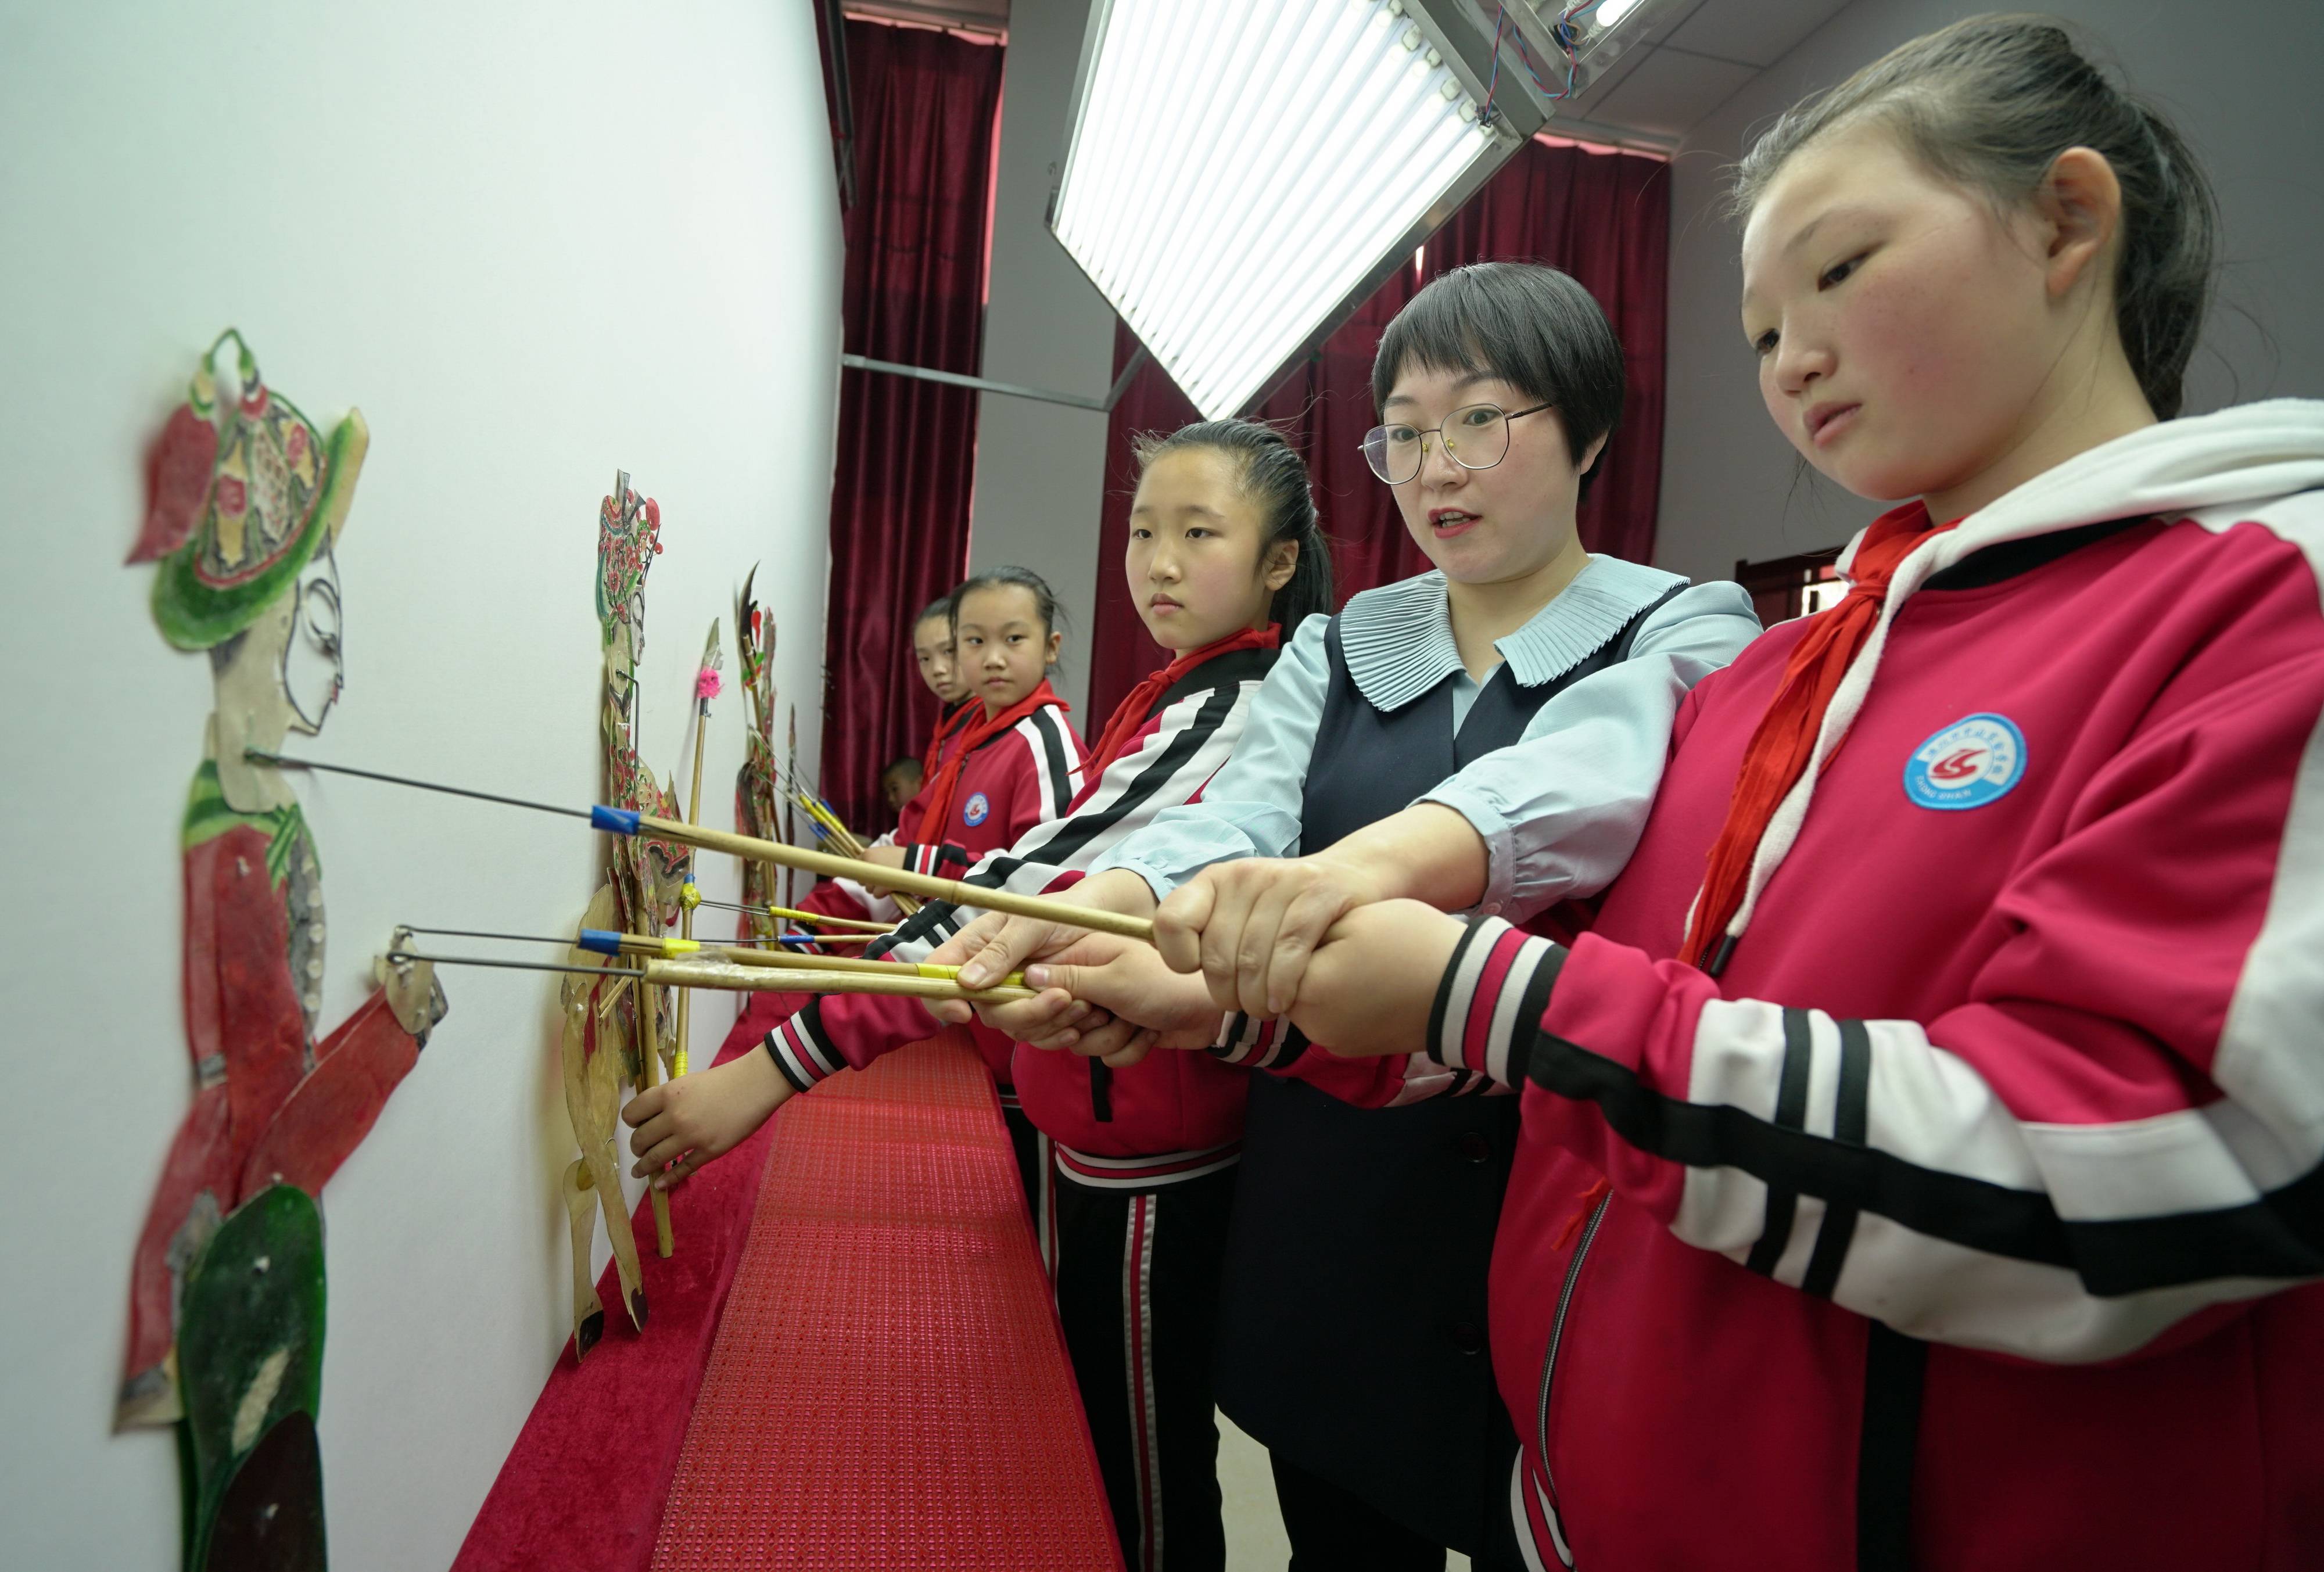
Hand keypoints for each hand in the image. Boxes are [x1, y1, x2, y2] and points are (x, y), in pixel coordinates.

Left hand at [623, 1047, 794, 1188]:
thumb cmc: (723, 1079)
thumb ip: (668, 1099)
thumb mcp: (687, 1082)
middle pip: (640, 1139)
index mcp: (668, 1094)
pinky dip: (667, 1180)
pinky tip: (659, 1184)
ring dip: (643, 1167)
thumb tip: (652, 1118)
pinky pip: (681, 1170)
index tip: (636, 1126)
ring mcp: (691, 1136)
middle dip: (637, 1147)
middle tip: (640, 1149)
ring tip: (639, 1171)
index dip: (631, 1122)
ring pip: (655, 1158)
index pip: (631, 1114)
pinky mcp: (708, 1151)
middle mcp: (674, 1116)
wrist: (755, 1085)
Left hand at [855, 842, 906, 895]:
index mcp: (867, 854)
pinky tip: (890, 888)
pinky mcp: (881, 888)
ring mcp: (873, 877)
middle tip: (881, 878)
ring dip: (876, 888)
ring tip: (888, 882)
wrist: (915, 862)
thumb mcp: (885, 851)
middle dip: (870, 880)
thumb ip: (874, 857)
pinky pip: (876, 894)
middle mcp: (867, 865)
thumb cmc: (901, 856)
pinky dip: (882, 893)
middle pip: (861, 878)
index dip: (863, 870)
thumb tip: (865, 865)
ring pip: (868, 888)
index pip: (856, 864)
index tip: (870, 872)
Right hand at [922, 869, 1158, 1020]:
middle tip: (1060, 996)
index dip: (940, 997)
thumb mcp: (1032, 923)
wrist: (1097, 924)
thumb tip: (967, 982)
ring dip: (1045, 1021)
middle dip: (1020, 1011)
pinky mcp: (1034, 1011)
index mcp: (974, 945)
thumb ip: (1001, 950)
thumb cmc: (1060, 913)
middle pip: (981, 1009)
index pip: (937, 975)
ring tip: (1081, 1002)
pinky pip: (1035, 1034)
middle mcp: (987, 974)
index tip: (964, 1012)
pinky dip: (1056, 1032)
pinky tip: (1078, 1023)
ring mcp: (1010, 995)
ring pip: (1010, 1026)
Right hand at [1002, 939, 1228, 1067]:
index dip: (1039, 1004)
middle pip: (1049, 1021)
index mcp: (1079, 955)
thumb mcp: (1117, 978)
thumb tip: (1028, 974)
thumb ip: (1070, 978)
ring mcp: (1100, 1008)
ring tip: (1137, 1020)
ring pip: (1077, 1043)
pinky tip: (1149, 1033)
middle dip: (1082, 1027)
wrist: (1211, 1012)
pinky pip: (1104, 1055)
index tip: (1070, 1008)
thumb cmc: (1167, 984)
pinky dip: (1129, 1049)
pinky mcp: (1116, 1032)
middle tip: (1106, 1013)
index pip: (1032, 983)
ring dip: (1112, 1038)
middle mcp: (1084, 981)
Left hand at [1155, 854, 1389, 1017]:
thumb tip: (1161, 958)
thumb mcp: (1238, 912)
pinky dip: (1283, 986)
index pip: (1170, 922)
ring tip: (1266, 1009)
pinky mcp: (1318, 893)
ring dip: (1257, 1000)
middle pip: (1216, 956)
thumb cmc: (1284, 910)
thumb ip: (1204, 933)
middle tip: (1243, 1006)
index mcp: (1213, 881)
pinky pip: (1290, 952)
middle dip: (1227, 996)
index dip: (1179, 959)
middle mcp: (1242, 875)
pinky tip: (1285, 1001)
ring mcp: (1281, 881)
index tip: (1198, 971)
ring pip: (1252, 960)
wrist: (1349, 877)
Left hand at [1282, 899, 1466, 1057]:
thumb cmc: (1413, 946)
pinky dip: (1341, 1001)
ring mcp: (1333, 1042)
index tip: (1319, 921)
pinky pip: (1330, 1019)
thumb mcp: (1355, 920)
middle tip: (1342, 939)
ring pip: (1308, 1002)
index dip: (1291, 933)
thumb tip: (1283, 943)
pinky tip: (1369, 982)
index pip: (1270, 957)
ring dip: (1321, 981)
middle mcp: (1312, 1026)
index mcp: (1307, 990)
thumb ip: (1307, 931)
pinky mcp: (1353, 1049)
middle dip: (1302, 960)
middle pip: (1284, 983)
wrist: (1467, 991)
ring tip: (1359, 959)